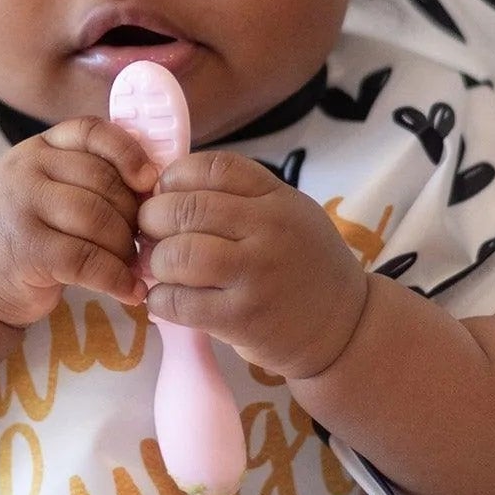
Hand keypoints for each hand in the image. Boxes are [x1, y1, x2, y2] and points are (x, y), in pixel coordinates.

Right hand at [0, 117, 162, 328]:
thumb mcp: (50, 191)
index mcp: (40, 148)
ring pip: (98, 219)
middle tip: (144, 241)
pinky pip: (87, 259)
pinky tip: (129, 292)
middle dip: (133, 215)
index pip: (92, 132)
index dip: (129, 152)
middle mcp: (26, 169)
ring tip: (133, 266)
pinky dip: (116, 279)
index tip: (150, 181)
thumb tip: (156, 188)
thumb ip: (91, 178)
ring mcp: (22, 207)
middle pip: (103, 181)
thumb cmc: (27, 235)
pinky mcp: (25, 249)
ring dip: (126, 248)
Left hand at [135, 150, 368, 378]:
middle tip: (150, 232)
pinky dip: (160, 299)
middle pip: (185, 209)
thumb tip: (165, 187)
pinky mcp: (241, 319)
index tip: (165, 192)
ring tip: (161, 267)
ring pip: (177, 255)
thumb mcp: (288, 213)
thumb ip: (239, 196)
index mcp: (277, 198)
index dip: (175, 176)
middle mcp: (268, 230)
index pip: (213, 167)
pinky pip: (178, 301)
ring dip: (156, 261)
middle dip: (153, 218)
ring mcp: (255, 276)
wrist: (344, 326)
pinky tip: (167, 298)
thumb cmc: (304, 264)